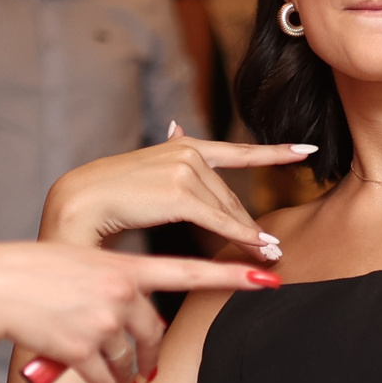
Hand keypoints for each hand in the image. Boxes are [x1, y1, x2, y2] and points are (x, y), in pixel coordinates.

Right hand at [0, 242, 279, 382]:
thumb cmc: (36, 273)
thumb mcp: (85, 265)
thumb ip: (118, 284)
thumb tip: (145, 319)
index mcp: (126, 268)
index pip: (191, 271)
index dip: (233, 274)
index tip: (272, 275)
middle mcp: (120, 294)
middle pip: (154, 332)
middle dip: (150, 356)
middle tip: (149, 370)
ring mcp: (100, 323)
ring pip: (130, 361)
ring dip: (129, 378)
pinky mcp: (79, 350)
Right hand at [42, 121, 315, 259]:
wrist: (75, 206)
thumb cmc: (103, 201)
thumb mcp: (143, 178)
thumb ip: (169, 163)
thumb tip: (179, 127)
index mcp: (180, 146)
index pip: (236, 151)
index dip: (274, 151)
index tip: (305, 150)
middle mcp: (187, 150)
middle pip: (230, 196)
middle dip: (249, 224)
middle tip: (274, 248)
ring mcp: (184, 168)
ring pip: (227, 211)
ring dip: (248, 236)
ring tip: (269, 255)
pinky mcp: (180, 192)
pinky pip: (219, 220)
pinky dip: (241, 237)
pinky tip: (260, 248)